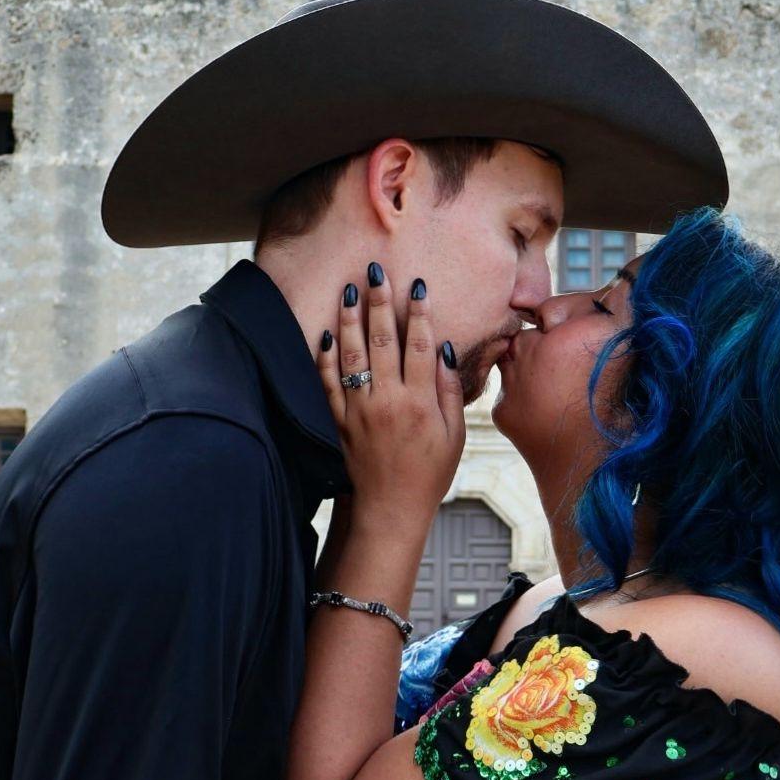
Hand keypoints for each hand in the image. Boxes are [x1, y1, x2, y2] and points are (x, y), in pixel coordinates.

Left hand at [316, 269, 464, 529]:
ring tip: (349, 290)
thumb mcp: (454, 435)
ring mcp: (359, 410)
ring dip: (350, 319)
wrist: (391, 507)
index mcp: (420, 403)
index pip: (419, 346)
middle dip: (379, 302)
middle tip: (376, 272)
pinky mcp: (340, 420)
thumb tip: (442, 349)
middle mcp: (387, 401)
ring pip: (351, 355)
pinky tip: (327, 332)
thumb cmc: (429, 472)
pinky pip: (328, 382)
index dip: (418, 313)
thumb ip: (448, 390)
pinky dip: (326, 356)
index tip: (417, 285)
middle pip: (382, 341)